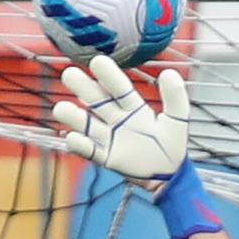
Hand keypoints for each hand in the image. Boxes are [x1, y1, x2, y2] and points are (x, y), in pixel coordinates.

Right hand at [48, 56, 192, 186]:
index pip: (119, 88)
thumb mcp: (178, 120)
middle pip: (98, 101)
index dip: (109, 76)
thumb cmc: (172, 146)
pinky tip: (72, 137)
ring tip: (61, 109)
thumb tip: (169, 73)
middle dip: (83, 88)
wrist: (170, 177)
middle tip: (68, 74)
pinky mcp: (107, 157)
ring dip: (74, 117)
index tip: (97, 61)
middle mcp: (118, 119)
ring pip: (88, 124)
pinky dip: (81, 146)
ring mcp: (110, 138)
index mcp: (133, 107)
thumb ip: (175, 98)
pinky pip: (91, 151)